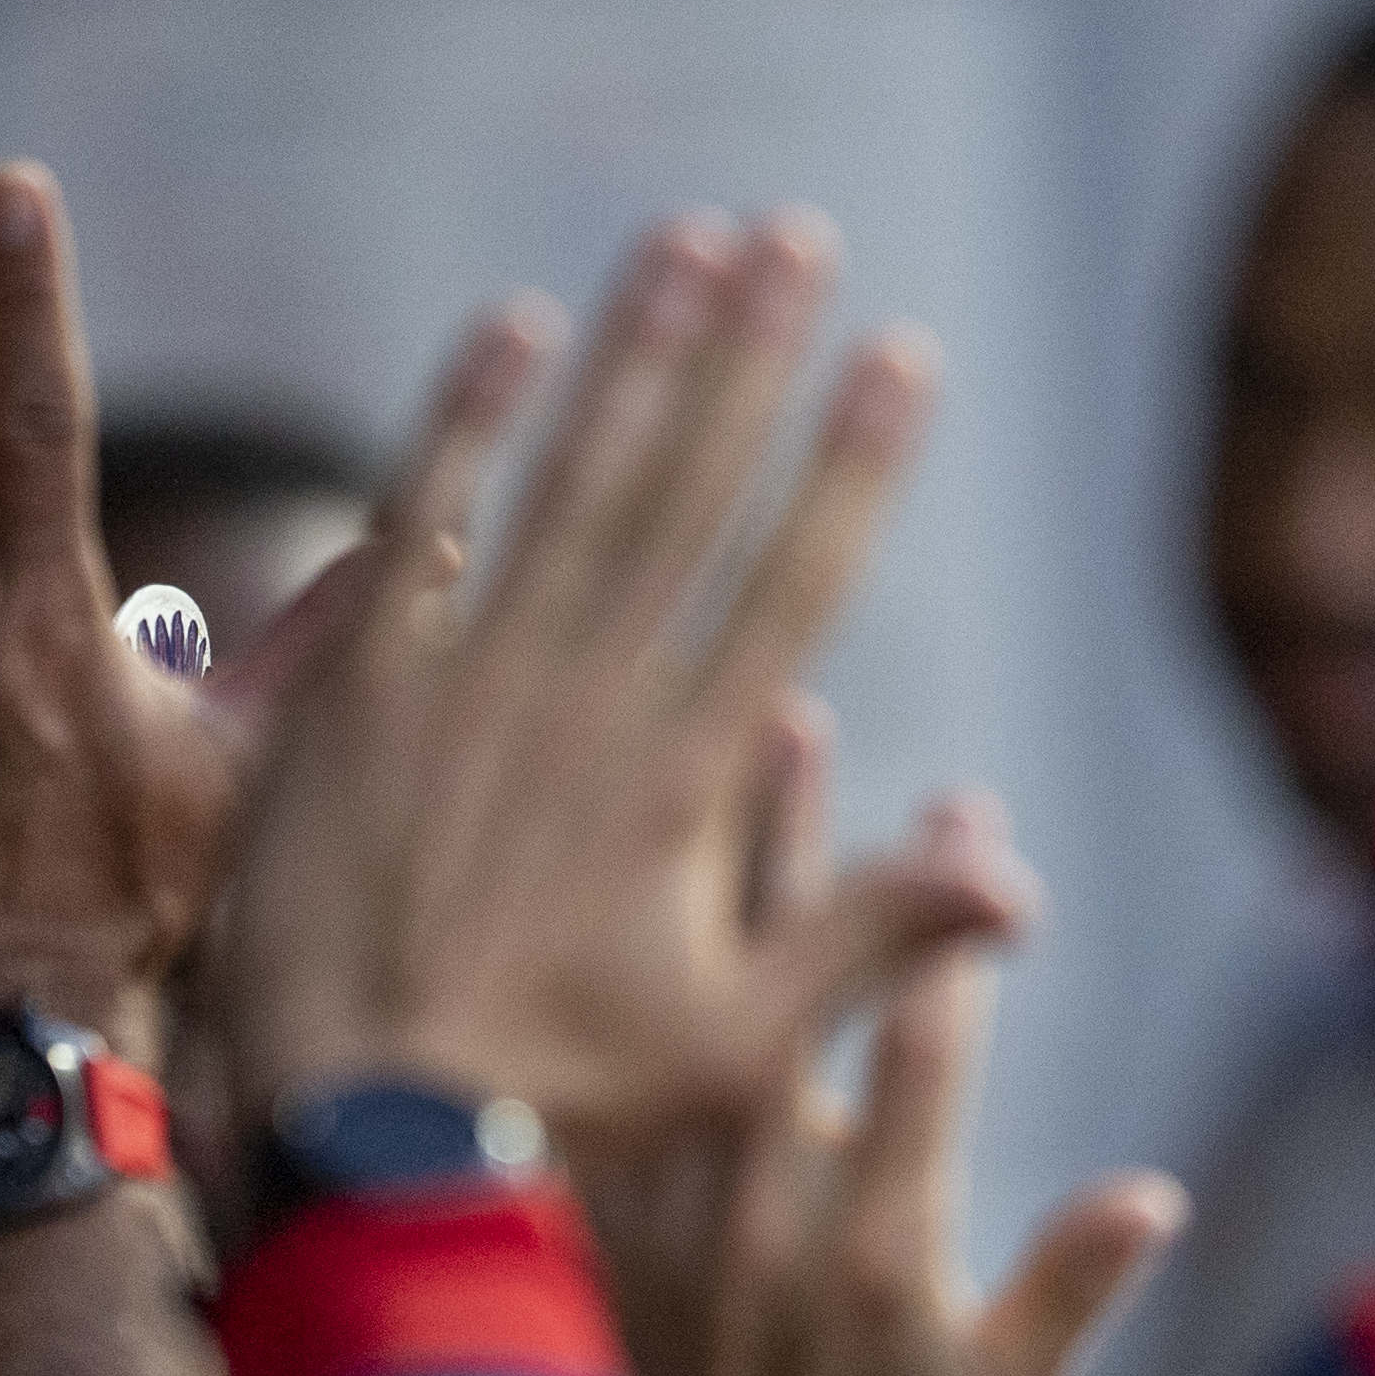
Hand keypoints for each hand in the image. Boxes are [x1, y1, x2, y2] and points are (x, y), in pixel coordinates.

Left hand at [214, 215, 1019, 1180]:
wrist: (357, 1140)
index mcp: (686, 779)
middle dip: (753, 357)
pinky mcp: (354, 698)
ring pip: (568, 484)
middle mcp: (588, 705)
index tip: (902, 350)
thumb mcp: (735, 1048)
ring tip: (688, 240)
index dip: (854, 460)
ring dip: (631, 354)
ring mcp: (466, 689)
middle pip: (688, 495)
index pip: (792, 581)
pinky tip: (508, 328)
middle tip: (800, 235)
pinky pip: (414, 530)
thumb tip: (1020, 880)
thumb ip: (870, 939)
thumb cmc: (556, 1112)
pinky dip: (461, 425)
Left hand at [575, 732, 1182, 1375]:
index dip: (950, 917)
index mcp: (872, 1235)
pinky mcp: (580, 1205)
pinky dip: (593, 956)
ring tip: (704, 755)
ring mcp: (654, 1193)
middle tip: (797, 717)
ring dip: (693, 872)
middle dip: (801, 844)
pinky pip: (589, 1049)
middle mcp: (755, 1196)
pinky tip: (585, 873)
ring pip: (671, 995)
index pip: (924, 1037)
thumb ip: (1067, 1296)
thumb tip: (1156, 1193)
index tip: (969, 807)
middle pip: (781, 981)